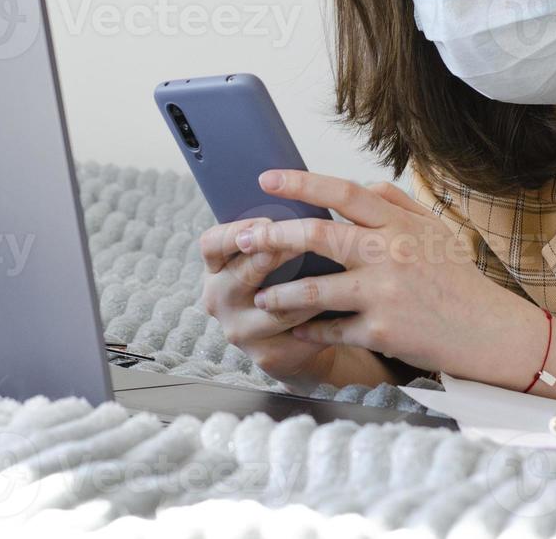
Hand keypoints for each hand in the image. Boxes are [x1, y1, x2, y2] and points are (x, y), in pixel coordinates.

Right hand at [198, 215, 339, 384]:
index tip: (269, 218)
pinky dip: (324, 317)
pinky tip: (344, 303)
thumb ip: (277, 231)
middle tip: (310, 237)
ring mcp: (240, 331)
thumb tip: (304, 200)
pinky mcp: (268, 355)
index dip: (238, 230)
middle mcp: (219, 300)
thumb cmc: (285, 279)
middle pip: (243, 273)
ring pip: (277, 307)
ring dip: (310, 287)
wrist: (295, 336)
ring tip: (338, 269)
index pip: (211, 244)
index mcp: (216, 268)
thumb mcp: (272, 255)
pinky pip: (300, 333)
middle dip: (278, 253)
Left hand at [229, 169, 541, 383]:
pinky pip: (330, 328)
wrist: (487, 332)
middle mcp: (390, 253)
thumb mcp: (435, 230)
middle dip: (272, 234)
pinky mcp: (381, 331)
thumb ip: (396, 204)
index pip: (344, 193)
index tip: (267, 178)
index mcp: (400, 224)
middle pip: (317, 236)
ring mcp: (384, 294)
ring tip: (260, 294)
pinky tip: (294, 329)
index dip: (302, 183)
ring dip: (279, 292)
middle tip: (242, 235)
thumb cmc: (457, 279)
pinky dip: (308, 329)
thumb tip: (359, 186)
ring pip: (313, 289)